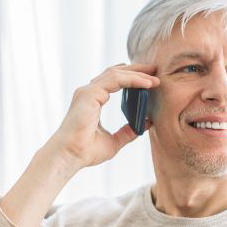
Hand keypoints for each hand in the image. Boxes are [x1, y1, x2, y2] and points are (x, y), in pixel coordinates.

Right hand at [44, 63, 159, 171]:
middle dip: (136, 70)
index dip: (131, 78)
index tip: (149, 80)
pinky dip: (133, 79)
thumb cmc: (86, 151)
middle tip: (155, 71)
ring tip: (154, 77)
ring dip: (137, 73)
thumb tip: (146, 124)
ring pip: (117, 73)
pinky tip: (147, 83)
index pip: (113, 81)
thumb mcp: (114, 141)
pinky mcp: (90, 93)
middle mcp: (89, 92)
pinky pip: (116, 79)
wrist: (71, 155)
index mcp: (93, 100)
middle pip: (116, 73)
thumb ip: (128, 131)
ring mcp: (88, 91)